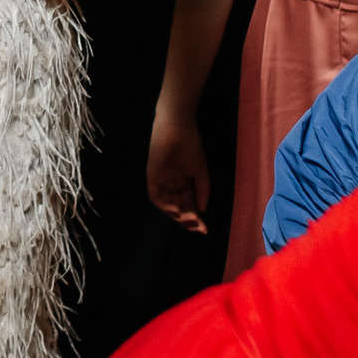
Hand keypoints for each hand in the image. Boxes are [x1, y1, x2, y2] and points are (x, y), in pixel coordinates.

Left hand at [148, 113, 210, 233]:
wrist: (178, 128)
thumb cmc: (191, 145)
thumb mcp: (201, 171)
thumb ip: (202, 191)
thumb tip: (202, 210)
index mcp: (184, 183)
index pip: (189, 206)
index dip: (196, 218)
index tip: (205, 229)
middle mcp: (172, 185)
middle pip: (178, 209)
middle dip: (188, 221)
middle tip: (199, 228)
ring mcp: (162, 182)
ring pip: (167, 206)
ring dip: (178, 216)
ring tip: (190, 221)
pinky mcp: (152, 177)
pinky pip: (156, 197)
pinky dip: (165, 206)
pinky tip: (176, 212)